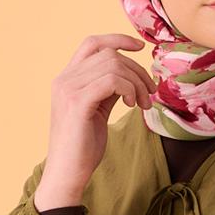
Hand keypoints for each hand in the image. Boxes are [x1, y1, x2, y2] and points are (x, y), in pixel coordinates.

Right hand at [36, 34, 156, 208]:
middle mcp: (64, 79)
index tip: (141, 47)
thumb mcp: (97, 111)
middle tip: (149, 93)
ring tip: (143, 104)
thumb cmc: (82, 147)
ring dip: (136, 83)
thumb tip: (130, 76)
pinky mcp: (77, 102)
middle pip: (109, 54)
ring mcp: (68, 89)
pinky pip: (112, 80)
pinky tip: (132, 105)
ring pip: (113, 65)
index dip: (118, 39)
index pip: (92, 43)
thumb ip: (107, 90)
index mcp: (67, 78)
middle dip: (137, 70)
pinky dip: (128, 89)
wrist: (66, 174)